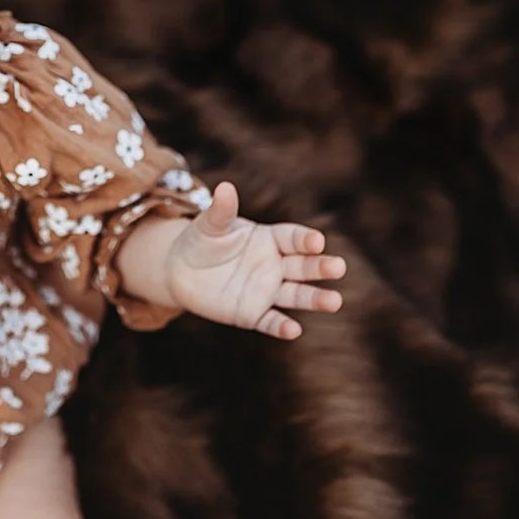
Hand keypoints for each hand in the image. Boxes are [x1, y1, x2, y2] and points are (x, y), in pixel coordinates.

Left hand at [166, 182, 344, 338]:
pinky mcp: (253, 314)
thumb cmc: (200, 241)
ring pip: (296, 295)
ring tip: (335, 301)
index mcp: (270, 239)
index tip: (317, 241)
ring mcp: (266, 291)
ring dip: (315, 299)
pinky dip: (282, 327)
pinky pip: (270, 321)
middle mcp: (275, 265)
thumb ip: (221, 211)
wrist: (180, 271)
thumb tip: (224, 187)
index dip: (306, 240)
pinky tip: (293, 330)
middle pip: (303, 266)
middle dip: (321, 267)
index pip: (294, 238)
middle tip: (338, 267)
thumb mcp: (209, 225)